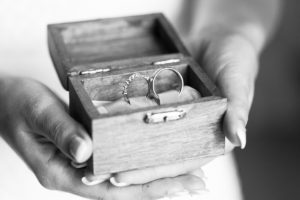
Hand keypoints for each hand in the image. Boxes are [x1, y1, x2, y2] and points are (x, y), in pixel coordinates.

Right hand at [0, 77, 205, 198]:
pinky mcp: (87, 155)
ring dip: (157, 178)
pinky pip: (119, 165)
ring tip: (189, 175)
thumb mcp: (36, 112)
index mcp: (62, 172)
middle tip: (198, 183)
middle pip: (126, 188)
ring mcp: (82, 167)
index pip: (113, 188)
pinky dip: (141, 165)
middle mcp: (76, 175)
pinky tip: (158, 161)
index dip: (148, 188)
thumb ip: (61, 130)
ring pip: (125, 179)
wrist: (5, 102)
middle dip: (163, 187)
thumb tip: (87, 152)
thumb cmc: (17, 106)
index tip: (181, 184)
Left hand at [105, 28, 256, 185]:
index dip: (151, 172)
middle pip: (157, 157)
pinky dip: (123, 124)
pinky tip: (102, 132)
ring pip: (146, 141)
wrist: (222, 37)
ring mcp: (175, 120)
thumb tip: (237, 140)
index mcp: (209, 137)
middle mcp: (189, 133)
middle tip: (94, 174)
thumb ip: (238, 110)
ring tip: (93, 159)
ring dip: (121, 151)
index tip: (120, 177)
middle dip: (127, 167)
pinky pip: (142, 117)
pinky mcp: (163, 105)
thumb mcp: (238, 82)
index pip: (179, 162)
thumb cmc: (236, 59)